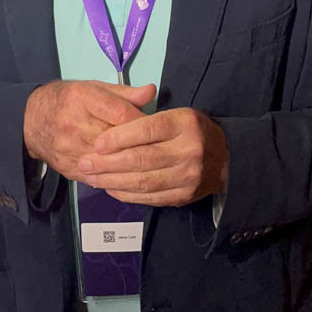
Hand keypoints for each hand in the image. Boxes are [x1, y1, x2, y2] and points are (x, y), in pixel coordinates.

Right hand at [23, 80, 156, 181]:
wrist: (32, 120)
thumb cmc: (68, 99)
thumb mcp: (94, 88)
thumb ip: (124, 93)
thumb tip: (151, 91)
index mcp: (82, 97)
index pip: (120, 113)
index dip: (142, 122)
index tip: (157, 128)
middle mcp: (74, 123)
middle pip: (116, 140)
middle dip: (141, 146)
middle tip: (159, 150)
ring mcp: (70, 148)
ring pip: (109, 162)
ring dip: (131, 165)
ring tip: (150, 166)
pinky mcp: (69, 168)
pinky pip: (99, 177)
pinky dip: (116, 178)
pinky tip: (130, 177)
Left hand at [77, 107, 228, 206]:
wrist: (226, 159)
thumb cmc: (192, 131)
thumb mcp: (177, 114)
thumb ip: (147, 117)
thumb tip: (112, 124)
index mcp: (184, 124)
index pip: (148, 129)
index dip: (120, 137)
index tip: (97, 142)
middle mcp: (188, 151)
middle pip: (142, 158)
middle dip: (109, 162)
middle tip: (85, 162)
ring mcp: (187, 177)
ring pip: (143, 181)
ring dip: (112, 180)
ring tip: (91, 176)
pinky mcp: (183, 196)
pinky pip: (150, 197)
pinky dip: (127, 194)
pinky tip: (110, 188)